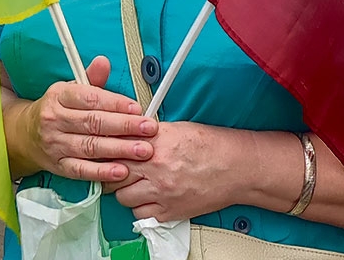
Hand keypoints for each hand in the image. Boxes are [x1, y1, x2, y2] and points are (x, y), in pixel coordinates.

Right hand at [16, 56, 156, 182]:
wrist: (26, 135)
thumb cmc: (56, 110)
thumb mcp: (69, 89)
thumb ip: (91, 78)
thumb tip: (104, 62)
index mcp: (59, 96)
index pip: (89, 98)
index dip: (115, 103)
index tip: (137, 108)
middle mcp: (55, 120)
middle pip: (93, 122)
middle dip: (124, 126)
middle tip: (148, 129)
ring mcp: (56, 144)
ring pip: (90, 146)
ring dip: (119, 149)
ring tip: (143, 150)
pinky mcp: (59, 166)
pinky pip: (82, 170)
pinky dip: (102, 172)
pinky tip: (122, 171)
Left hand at [107, 121, 246, 221]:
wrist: (236, 168)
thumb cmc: (211, 146)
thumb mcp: (175, 129)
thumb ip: (148, 134)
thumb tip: (126, 135)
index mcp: (155, 142)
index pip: (116, 146)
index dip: (108, 149)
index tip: (106, 150)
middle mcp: (155, 167)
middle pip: (113, 173)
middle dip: (111, 171)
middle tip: (115, 169)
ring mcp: (161, 192)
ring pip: (122, 196)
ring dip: (124, 190)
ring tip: (132, 184)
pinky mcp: (169, 211)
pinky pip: (140, 215)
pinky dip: (139, 207)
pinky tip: (146, 198)